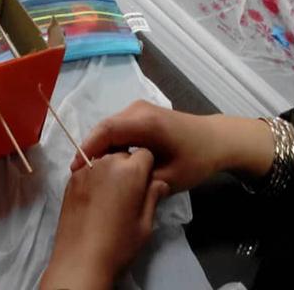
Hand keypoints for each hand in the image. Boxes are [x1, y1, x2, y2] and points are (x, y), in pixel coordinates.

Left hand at [41, 149, 169, 289]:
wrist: (80, 258)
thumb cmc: (118, 244)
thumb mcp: (145, 223)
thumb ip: (153, 197)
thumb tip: (159, 183)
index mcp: (130, 171)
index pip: (145, 153)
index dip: (148, 167)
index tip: (146, 184)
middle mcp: (106, 163)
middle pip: (122, 154)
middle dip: (129, 166)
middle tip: (129, 191)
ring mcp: (85, 170)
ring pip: (103, 159)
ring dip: (110, 169)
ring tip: (111, 195)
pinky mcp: (70, 179)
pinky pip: (87, 168)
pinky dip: (94, 176)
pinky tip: (96, 198)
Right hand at [70, 100, 274, 192]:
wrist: (217, 140)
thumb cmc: (196, 159)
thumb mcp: (170, 177)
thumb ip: (140, 180)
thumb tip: (113, 184)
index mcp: (145, 123)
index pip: (106, 131)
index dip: (88, 148)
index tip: (76, 168)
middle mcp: (137, 110)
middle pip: (104, 128)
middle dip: (90, 149)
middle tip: (79, 173)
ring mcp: (137, 109)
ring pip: (108, 128)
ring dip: (99, 147)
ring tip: (91, 169)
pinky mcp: (139, 114)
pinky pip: (117, 127)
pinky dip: (110, 143)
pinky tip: (109, 160)